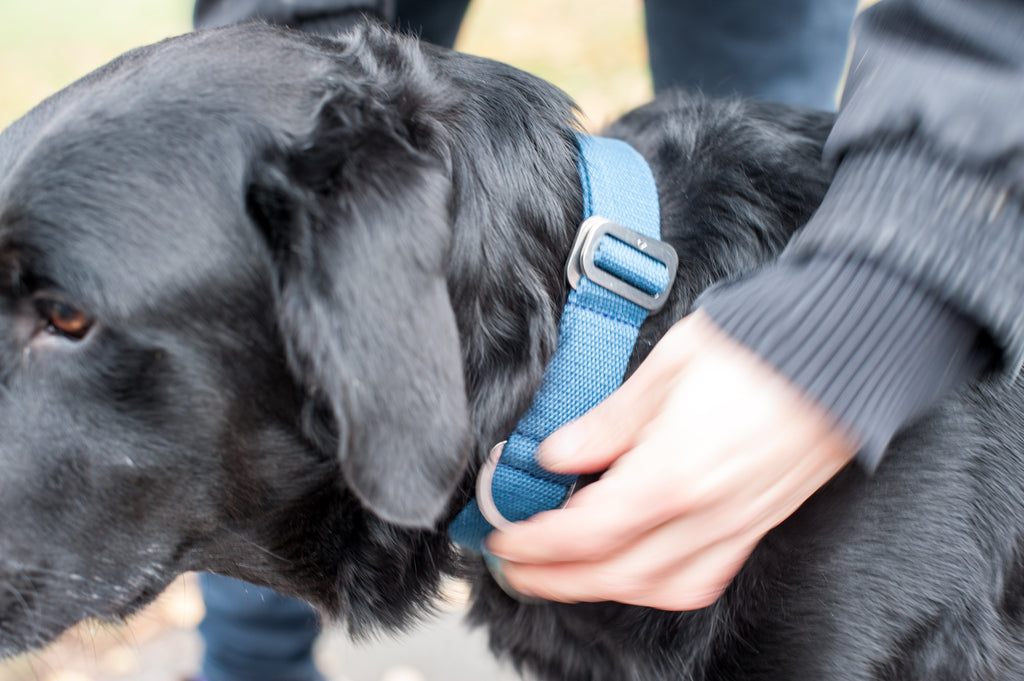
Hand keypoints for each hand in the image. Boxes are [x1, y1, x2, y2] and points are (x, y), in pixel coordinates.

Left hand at [485, 310, 856, 609]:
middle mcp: (706, 515)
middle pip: (613, 574)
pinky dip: (654, 587)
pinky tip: (633, 571)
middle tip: (513, 566)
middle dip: (552, 578)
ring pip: (656, 588)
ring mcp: (736, 526)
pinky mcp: (758, 525)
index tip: (503, 536)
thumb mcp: (666, 366)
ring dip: (598, 588)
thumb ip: (608, 422)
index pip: (584, 533)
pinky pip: (700, 580)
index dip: (534, 542)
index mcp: (673, 473)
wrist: (845, 350)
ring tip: (560, 573)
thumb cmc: (760, 345)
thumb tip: (557, 454)